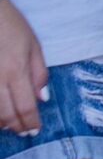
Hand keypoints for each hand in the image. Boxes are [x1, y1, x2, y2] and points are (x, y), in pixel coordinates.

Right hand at [0, 1, 44, 136]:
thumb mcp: (34, 46)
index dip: (30, 122)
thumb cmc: (12, 27)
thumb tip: (43, 99)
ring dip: (0, 122)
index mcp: (17, 71)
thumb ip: (38, 74)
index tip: (35, 130)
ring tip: (9, 125)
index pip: (26, 106)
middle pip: (5, 114)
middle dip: (16, 126)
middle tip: (23, 131)